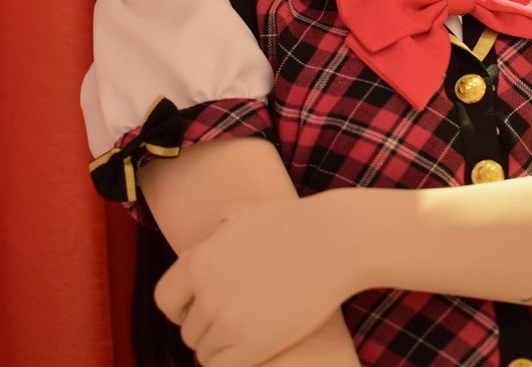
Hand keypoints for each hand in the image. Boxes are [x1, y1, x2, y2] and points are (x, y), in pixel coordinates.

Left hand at [154, 194, 350, 366]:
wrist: (331, 241)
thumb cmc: (289, 223)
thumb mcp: (238, 214)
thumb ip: (208, 239)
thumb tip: (195, 258)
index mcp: (198, 262)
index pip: (166, 299)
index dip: (180, 307)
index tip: (196, 309)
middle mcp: (207, 294)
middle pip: (189, 330)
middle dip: (206, 327)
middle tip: (232, 319)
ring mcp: (228, 322)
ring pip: (204, 352)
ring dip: (220, 346)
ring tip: (244, 334)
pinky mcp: (252, 346)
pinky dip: (229, 363)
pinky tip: (248, 351)